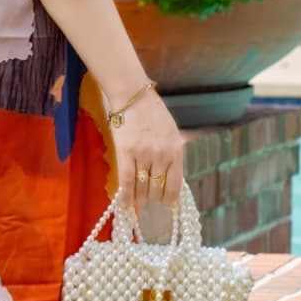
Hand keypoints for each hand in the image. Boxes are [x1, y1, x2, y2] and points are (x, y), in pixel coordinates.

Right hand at [110, 88, 184, 209]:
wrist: (134, 97)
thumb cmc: (154, 114)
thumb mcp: (172, 134)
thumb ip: (173, 155)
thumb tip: (170, 178)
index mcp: (176, 151)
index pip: (175, 185)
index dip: (170, 199)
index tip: (166, 204)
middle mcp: (162, 155)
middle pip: (157, 189)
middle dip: (152, 198)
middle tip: (148, 200)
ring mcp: (143, 154)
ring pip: (141, 187)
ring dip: (139, 198)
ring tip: (136, 200)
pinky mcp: (126, 153)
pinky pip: (126, 181)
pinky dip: (125, 195)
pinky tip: (124, 203)